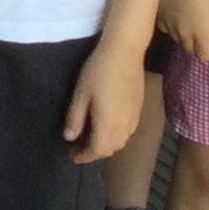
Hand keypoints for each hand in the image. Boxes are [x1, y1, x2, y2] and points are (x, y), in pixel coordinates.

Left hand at [62, 38, 149, 163]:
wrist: (125, 53)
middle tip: (77, 147)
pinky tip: (105, 126)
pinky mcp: (138, 110)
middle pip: (109, 149)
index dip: (83, 156)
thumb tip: (69, 138)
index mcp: (108, 126)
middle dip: (93, 152)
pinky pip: (127, 132)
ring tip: (88, 137)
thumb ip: (75, 119)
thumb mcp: (80, 95)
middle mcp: (124, 128)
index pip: (96, 151)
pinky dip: (114, 136)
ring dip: (104, 145)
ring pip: (120, 142)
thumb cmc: (98, 72)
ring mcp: (134, 119)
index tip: (71, 156)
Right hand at [158, 0, 208, 62]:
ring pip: (177, 39)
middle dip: (197, 42)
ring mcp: (167, 28)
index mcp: (201, 36)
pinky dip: (171, 23)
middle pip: (190, 50)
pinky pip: (166, 27)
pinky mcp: (156, 17)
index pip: (205, 56)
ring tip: (187, 13)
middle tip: (201, 22)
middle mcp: (182, 37)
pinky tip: (175, 8)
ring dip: (183, 32)